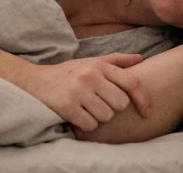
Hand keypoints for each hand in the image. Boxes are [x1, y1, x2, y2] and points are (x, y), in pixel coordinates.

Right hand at [19, 53, 151, 131]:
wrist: (34, 81)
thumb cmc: (68, 73)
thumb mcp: (91, 61)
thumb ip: (116, 60)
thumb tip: (141, 58)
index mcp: (99, 65)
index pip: (131, 82)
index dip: (144, 99)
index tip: (147, 112)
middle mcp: (90, 76)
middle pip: (121, 104)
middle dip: (113, 109)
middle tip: (99, 104)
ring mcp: (78, 91)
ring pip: (106, 116)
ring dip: (98, 118)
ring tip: (86, 108)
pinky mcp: (67, 106)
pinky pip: (90, 125)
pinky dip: (85, 125)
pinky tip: (77, 115)